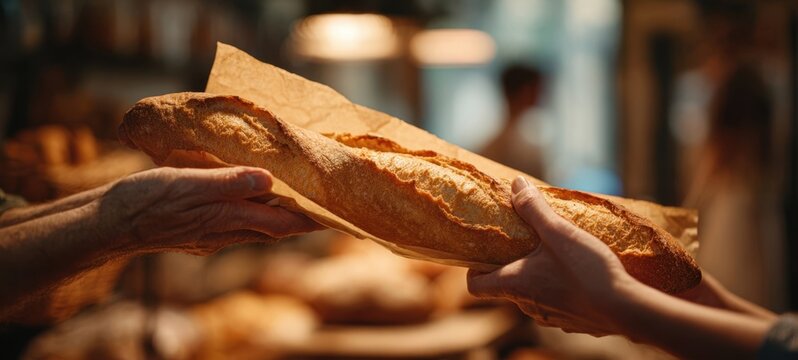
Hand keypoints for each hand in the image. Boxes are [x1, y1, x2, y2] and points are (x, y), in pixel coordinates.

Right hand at [98, 167, 322, 255]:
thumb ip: (229, 182)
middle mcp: (225, 231)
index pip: (281, 223)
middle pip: (274, 227)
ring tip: (299, 203)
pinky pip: (237, 223)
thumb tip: (268, 179)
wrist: (109, 222)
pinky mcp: (198, 230)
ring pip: (256, 226)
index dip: (310, 220)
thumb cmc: (147, 200)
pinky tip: (252, 201)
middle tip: (326, 207)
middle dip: (301, 219)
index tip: (336, 215)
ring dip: (279, 217)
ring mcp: (211, 234)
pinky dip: (254, 213)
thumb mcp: (188, 183)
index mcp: (227, 218)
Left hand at [467, 177, 639, 335]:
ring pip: (535, 295)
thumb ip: (534, 208)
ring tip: (557, 254)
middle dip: (513, 264)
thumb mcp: (558, 232)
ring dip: (540, 276)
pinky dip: (564, 290)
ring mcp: (552, 318)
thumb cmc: (585, 271)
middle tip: (525, 242)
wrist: (627, 310)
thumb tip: (515, 184)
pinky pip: (561, 304)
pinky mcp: (575, 323)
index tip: (484, 253)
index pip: (476, 286)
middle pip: (507, 286)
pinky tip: (582, 274)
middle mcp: (528, 306)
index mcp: (514, 285)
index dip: (473, 270)